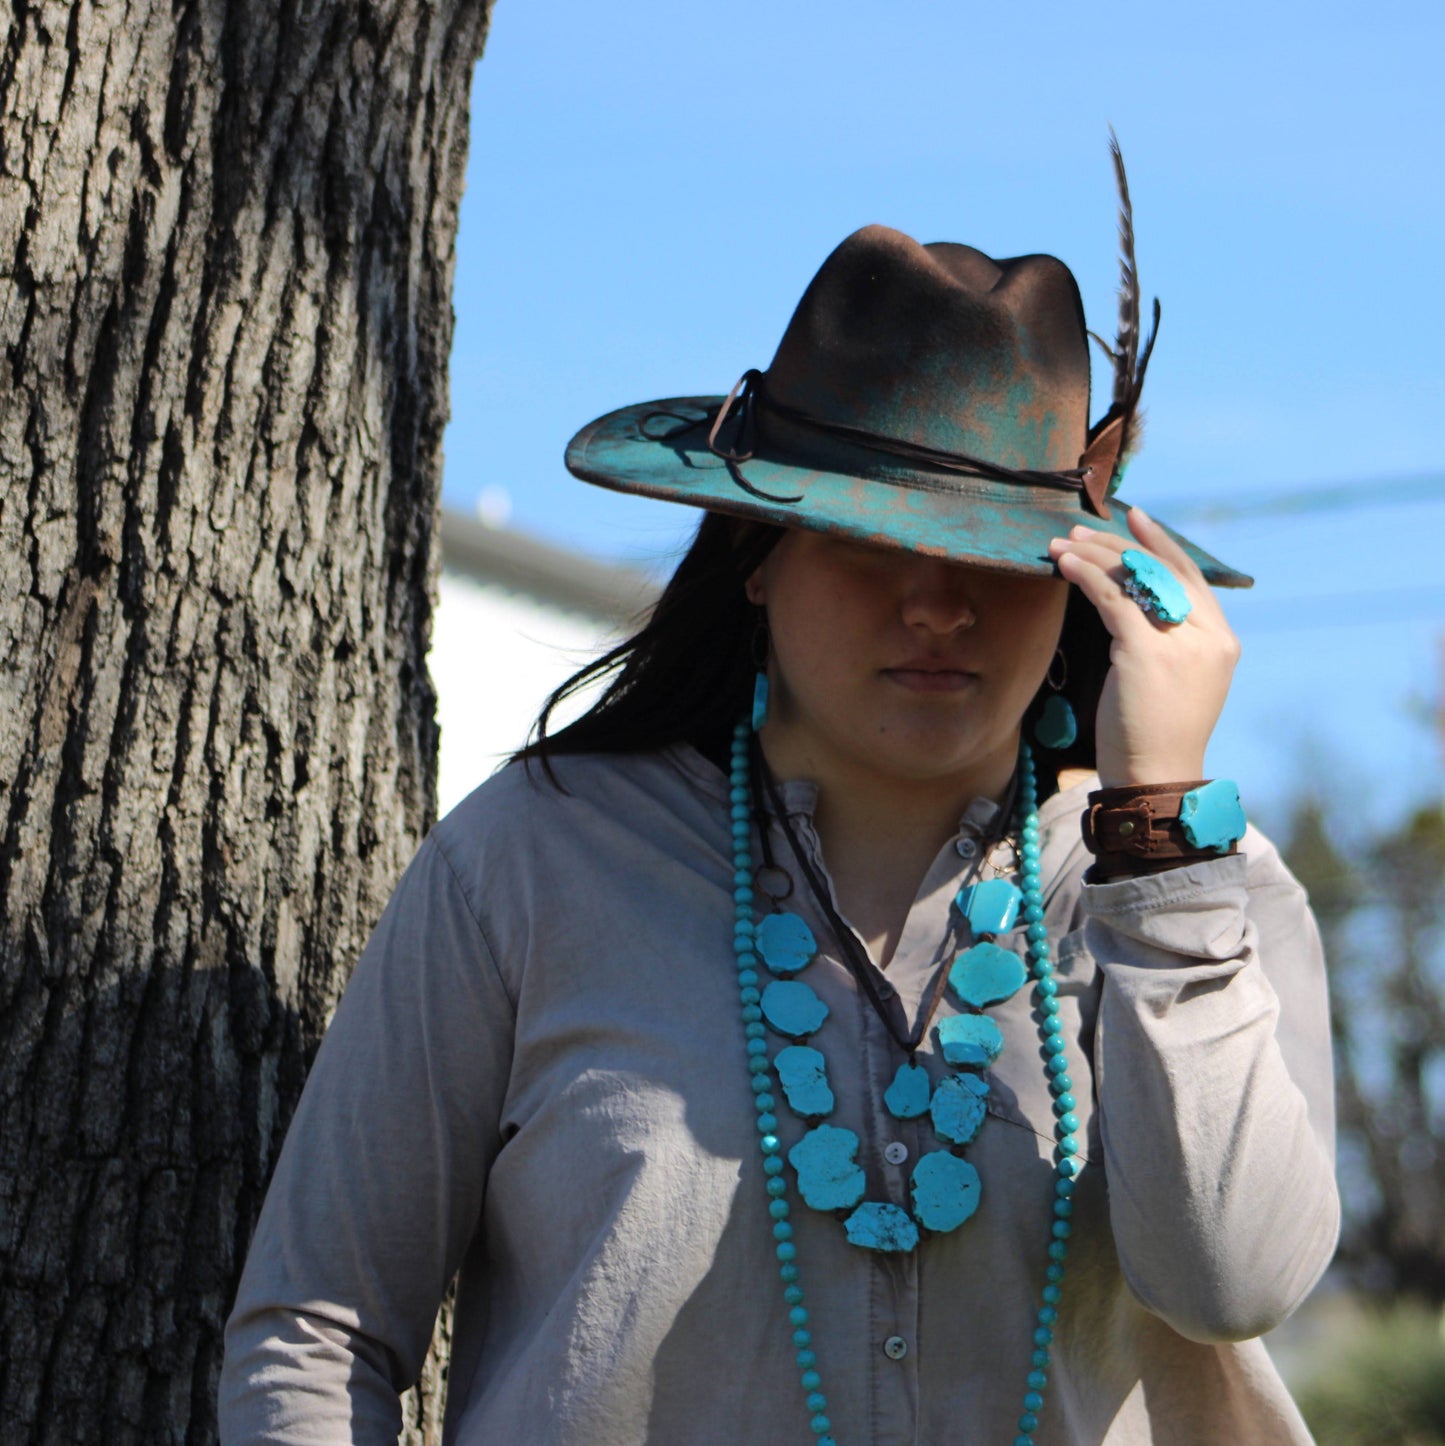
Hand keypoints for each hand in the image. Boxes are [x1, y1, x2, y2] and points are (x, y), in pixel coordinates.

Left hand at [1047, 508, 1239, 787]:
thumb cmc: (1157, 734)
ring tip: (1064, 543)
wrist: (1157, 776)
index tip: (1135, 518)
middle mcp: (1209, 637)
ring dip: (1096, 555)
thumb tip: (1134, 604)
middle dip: (1120, 544)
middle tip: (1083, 530)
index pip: (1191, 577)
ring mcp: (1181, 643)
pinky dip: (1087, 576)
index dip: (1161, 544)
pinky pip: (1113, 599)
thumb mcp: (1176, 680)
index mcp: (1222, 641)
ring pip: (1136, 580)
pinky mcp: (1146, 652)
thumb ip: (1171, 641)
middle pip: (1163, 570)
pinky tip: (1065, 564)